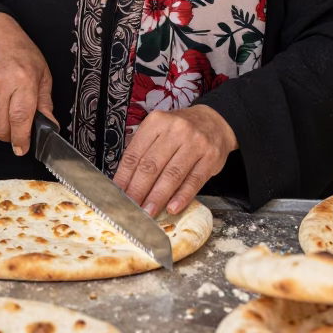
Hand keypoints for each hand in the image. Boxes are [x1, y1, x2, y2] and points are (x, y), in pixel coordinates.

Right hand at [0, 13, 54, 154]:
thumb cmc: (19, 53)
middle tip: (15, 129)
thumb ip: (45, 103)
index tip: (22, 148)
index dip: (21, 139)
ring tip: (4, 108)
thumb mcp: (42, 74)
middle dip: (9, 135)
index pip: (19, 119)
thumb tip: (49, 126)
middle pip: (0, 127)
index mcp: (21, 79)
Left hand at [113, 104, 237, 216]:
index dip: (124, 177)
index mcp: (156, 122)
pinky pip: (194, 180)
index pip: (135, 154)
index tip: (118, 195)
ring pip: (172, 174)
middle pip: (151, 165)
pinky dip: (182, 196)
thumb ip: (143, 152)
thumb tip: (125, 183)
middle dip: (138, 190)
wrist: (214, 121)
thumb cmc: (181, 131)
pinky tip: (173, 207)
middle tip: (131, 207)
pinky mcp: (210, 157)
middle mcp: (176, 130)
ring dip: (158, 197)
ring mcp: (195, 143)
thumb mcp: (159, 131)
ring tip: (148, 212)